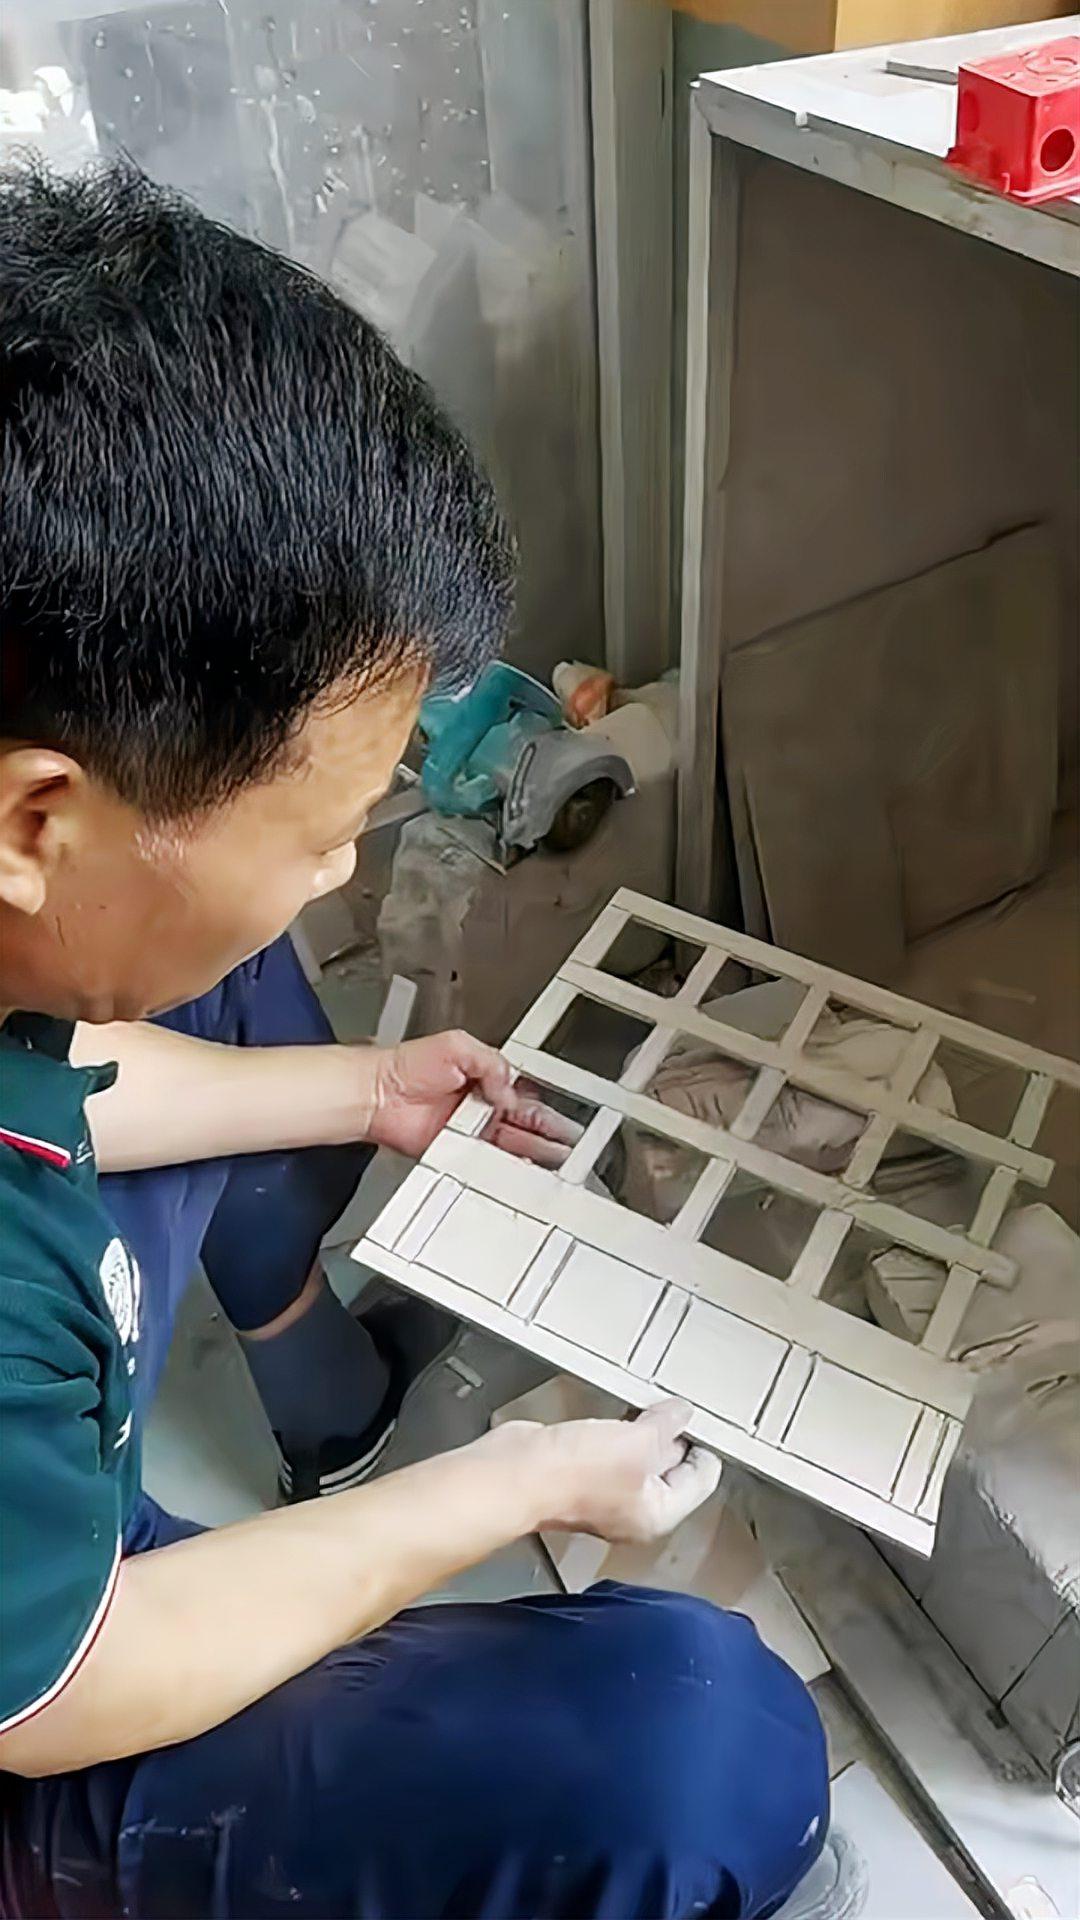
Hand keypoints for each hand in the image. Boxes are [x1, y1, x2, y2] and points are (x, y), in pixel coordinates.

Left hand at [367, 1031, 579, 1163]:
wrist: (378, 1094)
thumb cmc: (407, 1066)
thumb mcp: (458, 1045)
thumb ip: (491, 1063)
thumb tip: (509, 1088)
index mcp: (487, 1078)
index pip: (526, 1095)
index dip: (547, 1108)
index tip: (566, 1120)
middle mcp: (481, 1106)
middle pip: (524, 1124)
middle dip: (549, 1135)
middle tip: (571, 1147)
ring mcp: (470, 1131)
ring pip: (511, 1145)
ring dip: (533, 1153)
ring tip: (556, 1162)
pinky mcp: (456, 1151)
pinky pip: (485, 1161)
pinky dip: (503, 1167)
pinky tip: (521, 1170)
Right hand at [480, 1400, 720, 1544]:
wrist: (517, 1473)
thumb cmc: (572, 1477)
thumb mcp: (639, 1442)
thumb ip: (666, 1427)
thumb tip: (681, 1415)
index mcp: (657, 1515)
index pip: (700, 1480)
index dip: (705, 1446)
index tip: (706, 1418)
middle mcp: (633, 1509)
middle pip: (670, 1469)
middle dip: (675, 1437)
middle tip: (681, 1405)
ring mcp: (605, 1491)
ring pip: (639, 1456)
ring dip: (645, 1430)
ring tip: (653, 1405)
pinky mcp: (581, 1471)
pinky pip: (611, 1448)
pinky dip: (618, 1429)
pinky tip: (619, 1411)